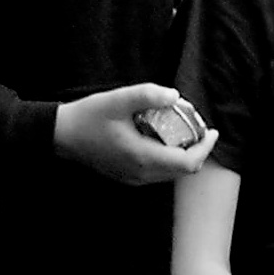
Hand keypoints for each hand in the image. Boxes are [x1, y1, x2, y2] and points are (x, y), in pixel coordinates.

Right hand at [53, 84, 213, 184]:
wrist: (61, 136)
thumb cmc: (88, 117)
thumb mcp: (118, 100)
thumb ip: (147, 95)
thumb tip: (175, 96)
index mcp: (142, 157)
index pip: (187, 163)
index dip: (205, 148)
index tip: (212, 130)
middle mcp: (141, 173)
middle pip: (183, 170)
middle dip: (197, 149)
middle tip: (199, 127)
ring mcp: (134, 178)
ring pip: (171, 173)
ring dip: (184, 154)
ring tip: (185, 130)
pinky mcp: (128, 177)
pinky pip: (159, 173)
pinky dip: (170, 158)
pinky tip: (164, 139)